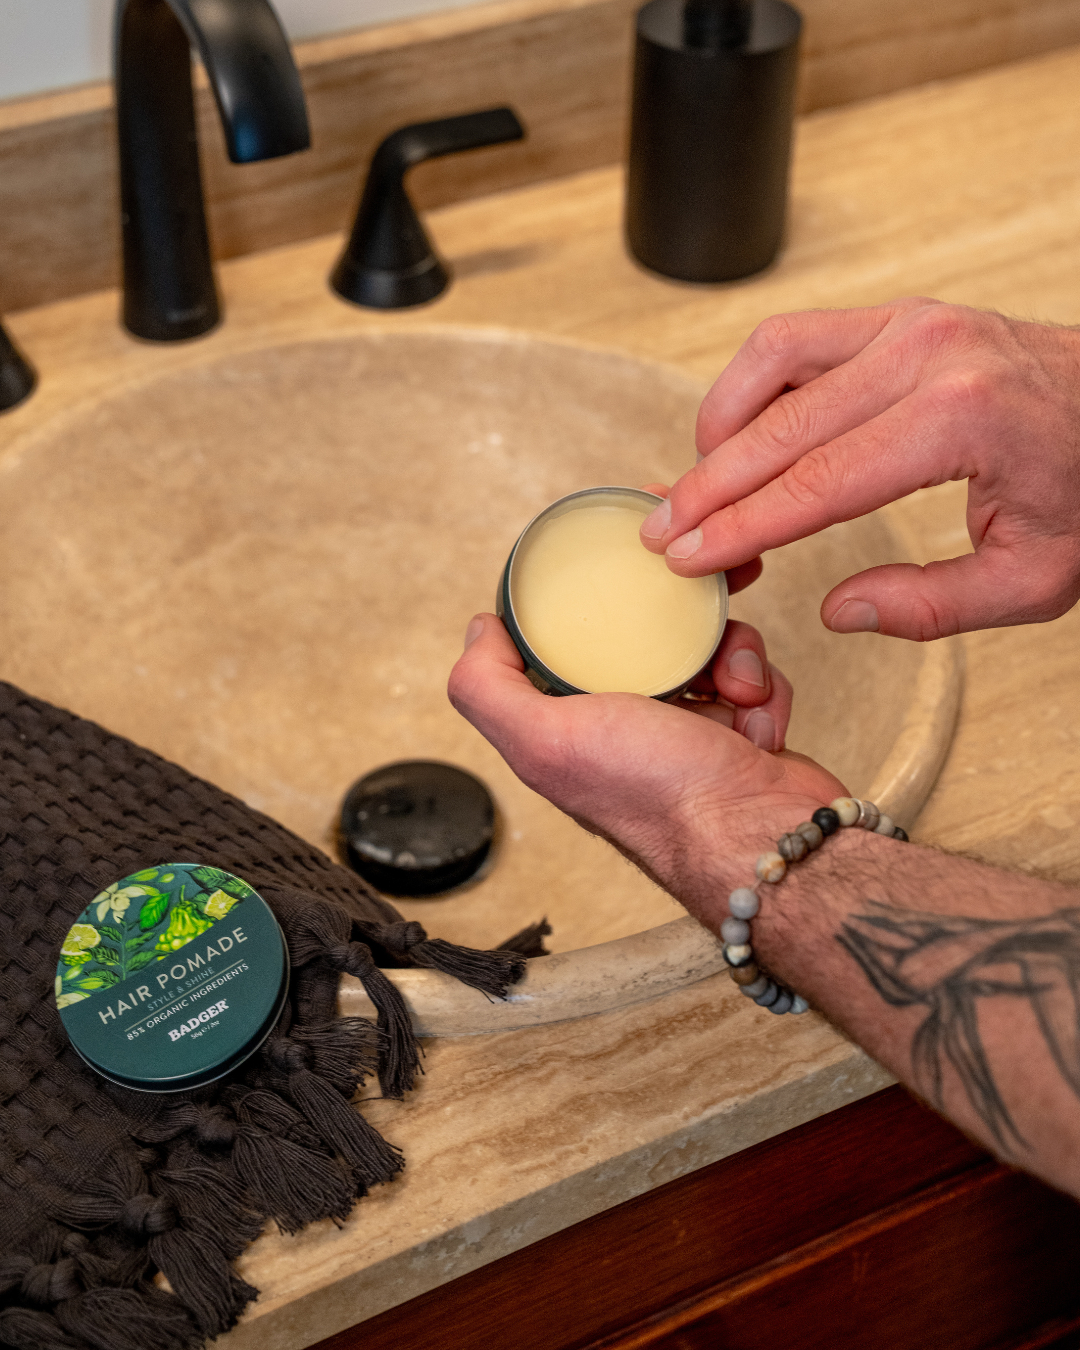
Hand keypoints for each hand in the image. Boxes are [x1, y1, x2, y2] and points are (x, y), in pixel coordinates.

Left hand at [448, 614, 846, 915]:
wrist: (761, 839)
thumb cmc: (657, 797)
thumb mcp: (546, 737)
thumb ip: (489, 688)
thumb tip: (478, 629)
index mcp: (572, 730)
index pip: (568, 648)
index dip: (588, 613)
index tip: (617, 583)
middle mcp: (624, 734)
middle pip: (646, 638)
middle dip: (682, 630)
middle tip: (702, 634)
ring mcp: (686, 735)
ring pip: (707, 650)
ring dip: (732, 659)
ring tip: (737, 689)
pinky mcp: (740, 737)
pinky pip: (752, 681)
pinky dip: (764, 693)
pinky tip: (757, 726)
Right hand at [638, 299, 1079, 640]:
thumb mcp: (1034, 579)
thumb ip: (930, 606)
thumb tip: (836, 610)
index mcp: (960, 420)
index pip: (816, 485)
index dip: (739, 529)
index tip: (685, 559)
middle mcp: (927, 355)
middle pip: (779, 428)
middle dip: (706, 488)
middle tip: (658, 534)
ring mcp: (911, 322)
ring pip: (770, 365)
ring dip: (719, 429)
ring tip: (693, 489)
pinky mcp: (901, 314)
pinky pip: (796, 339)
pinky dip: (749, 385)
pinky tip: (734, 435)